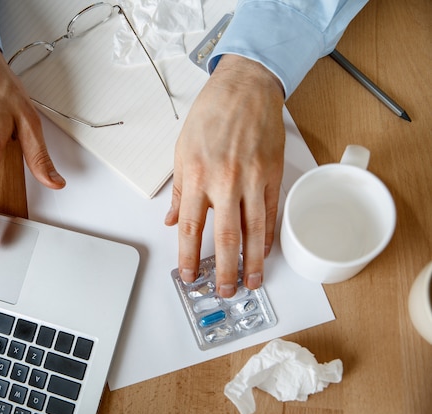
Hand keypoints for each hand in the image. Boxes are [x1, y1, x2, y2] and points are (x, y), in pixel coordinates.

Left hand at [165, 54, 284, 296]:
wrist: (245, 88)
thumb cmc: (211, 115)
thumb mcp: (182, 151)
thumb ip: (180, 190)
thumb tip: (174, 220)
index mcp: (196, 176)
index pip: (191, 228)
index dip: (190, 257)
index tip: (190, 276)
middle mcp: (224, 181)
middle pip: (226, 237)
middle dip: (224, 270)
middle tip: (224, 291)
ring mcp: (252, 179)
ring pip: (254, 232)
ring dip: (252, 262)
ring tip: (250, 283)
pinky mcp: (272, 175)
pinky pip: (271, 213)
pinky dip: (268, 237)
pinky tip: (265, 252)